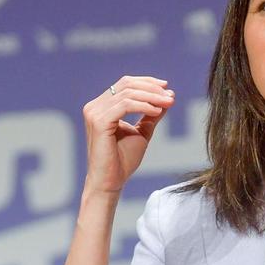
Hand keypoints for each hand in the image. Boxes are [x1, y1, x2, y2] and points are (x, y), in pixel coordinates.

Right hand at [81, 75, 174, 193]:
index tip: (167, 88)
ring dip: (152, 97)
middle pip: (126, 85)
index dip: (147, 82)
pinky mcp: (99, 121)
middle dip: (152, 89)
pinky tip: (157, 111)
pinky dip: (144, 106)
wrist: (111, 182)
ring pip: (128, 94)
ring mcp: (94, 113)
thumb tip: (168, 96)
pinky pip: (126, 105)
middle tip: (170, 96)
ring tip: (168, 103)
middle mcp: (94, 107)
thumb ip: (151, 114)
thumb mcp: (141, 132)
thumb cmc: (122, 160)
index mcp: (101, 107)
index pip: (125, 84)